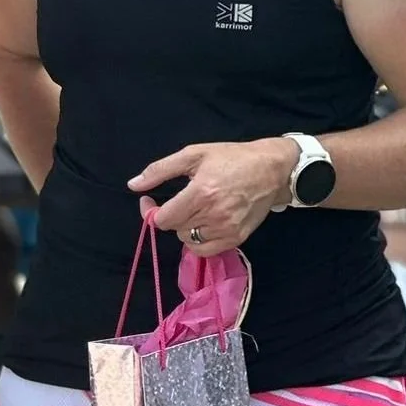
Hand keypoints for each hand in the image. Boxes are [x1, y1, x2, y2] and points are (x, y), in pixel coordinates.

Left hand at [128, 138, 295, 255]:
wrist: (272, 169)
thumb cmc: (231, 158)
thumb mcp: (193, 155)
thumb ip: (160, 170)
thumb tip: (133, 185)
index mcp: (200, 193)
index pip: (164, 219)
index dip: (150, 211)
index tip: (148, 200)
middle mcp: (214, 215)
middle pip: (175, 229)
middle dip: (170, 215)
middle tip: (177, 201)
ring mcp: (228, 229)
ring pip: (189, 241)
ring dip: (185, 228)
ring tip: (193, 210)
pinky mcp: (238, 238)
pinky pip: (207, 250)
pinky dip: (199, 241)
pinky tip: (203, 224)